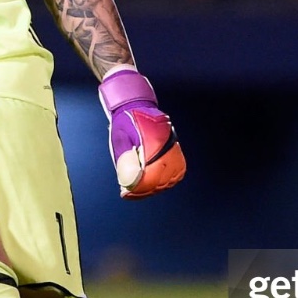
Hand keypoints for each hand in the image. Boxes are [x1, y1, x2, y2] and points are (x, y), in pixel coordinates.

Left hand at [98, 68, 185, 198]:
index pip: (150, 176)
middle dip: (144, 190)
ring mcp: (174, 147)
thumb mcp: (120, 140)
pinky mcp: (176, 150)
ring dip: (154, 187)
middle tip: (128, 192)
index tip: (125, 193)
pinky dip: (166, 181)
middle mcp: (168, 146)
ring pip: (170, 179)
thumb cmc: (126, 121)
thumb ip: (125, 161)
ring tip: (139, 189)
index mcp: (154, 142)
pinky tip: (153, 184)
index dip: (137, 189)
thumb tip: (129, 183)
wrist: (136, 105)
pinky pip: (177, 171)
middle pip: (161, 181)